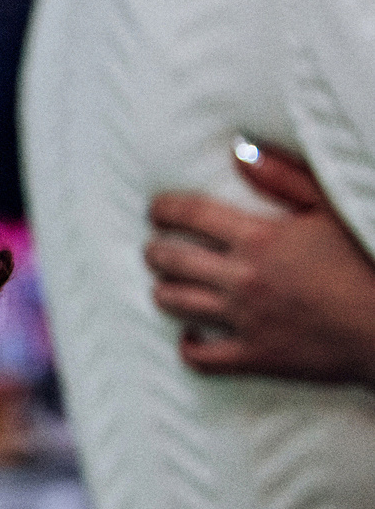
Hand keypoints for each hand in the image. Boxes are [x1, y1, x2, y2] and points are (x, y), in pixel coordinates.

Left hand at [145, 138, 374, 384]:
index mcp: (260, 237)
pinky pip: (201, 357)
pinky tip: (190, 335)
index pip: (189, 215)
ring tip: (167, 283)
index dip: (163, 210)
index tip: (155, 211)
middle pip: (169, 259)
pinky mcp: (257, 357)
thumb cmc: (370, 260)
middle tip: (156, 249)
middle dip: (155, 251)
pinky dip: (187, 345)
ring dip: (163, 290)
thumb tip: (240, 151)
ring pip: (175, 302)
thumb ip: (284, 177)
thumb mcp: (332, 209)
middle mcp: (243, 277)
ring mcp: (246, 319)